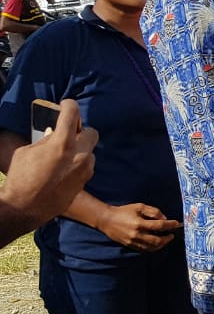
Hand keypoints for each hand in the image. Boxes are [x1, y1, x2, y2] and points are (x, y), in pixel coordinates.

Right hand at [0, 99, 96, 228]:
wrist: (24, 207)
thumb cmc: (21, 177)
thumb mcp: (27, 151)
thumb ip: (46, 140)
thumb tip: (55, 134)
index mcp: (62, 143)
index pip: (72, 113)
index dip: (69, 105)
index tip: (66, 105)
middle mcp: (79, 155)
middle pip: (92, 132)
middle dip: (81, 131)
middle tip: (69, 135)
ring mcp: (85, 170)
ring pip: (90, 152)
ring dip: (80, 151)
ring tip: (64, 157)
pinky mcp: (85, 183)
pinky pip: (86, 168)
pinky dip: (78, 165)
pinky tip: (64, 170)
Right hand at [97, 203, 181, 251]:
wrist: (107, 220)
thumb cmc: (124, 211)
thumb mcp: (139, 206)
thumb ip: (153, 211)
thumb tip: (165, 219)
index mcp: (139, 223)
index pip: (159, 226)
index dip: (170, 225)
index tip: (176, 223)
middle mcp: (136, 234)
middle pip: (157, 240)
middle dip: (167, 238)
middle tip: (172, 234)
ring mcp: (133, 242)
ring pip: (151, 247)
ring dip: (162, 244)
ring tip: (166, 239)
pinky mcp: (130, 246)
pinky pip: (144, 249)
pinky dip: (153, 247)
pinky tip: (157, 243)